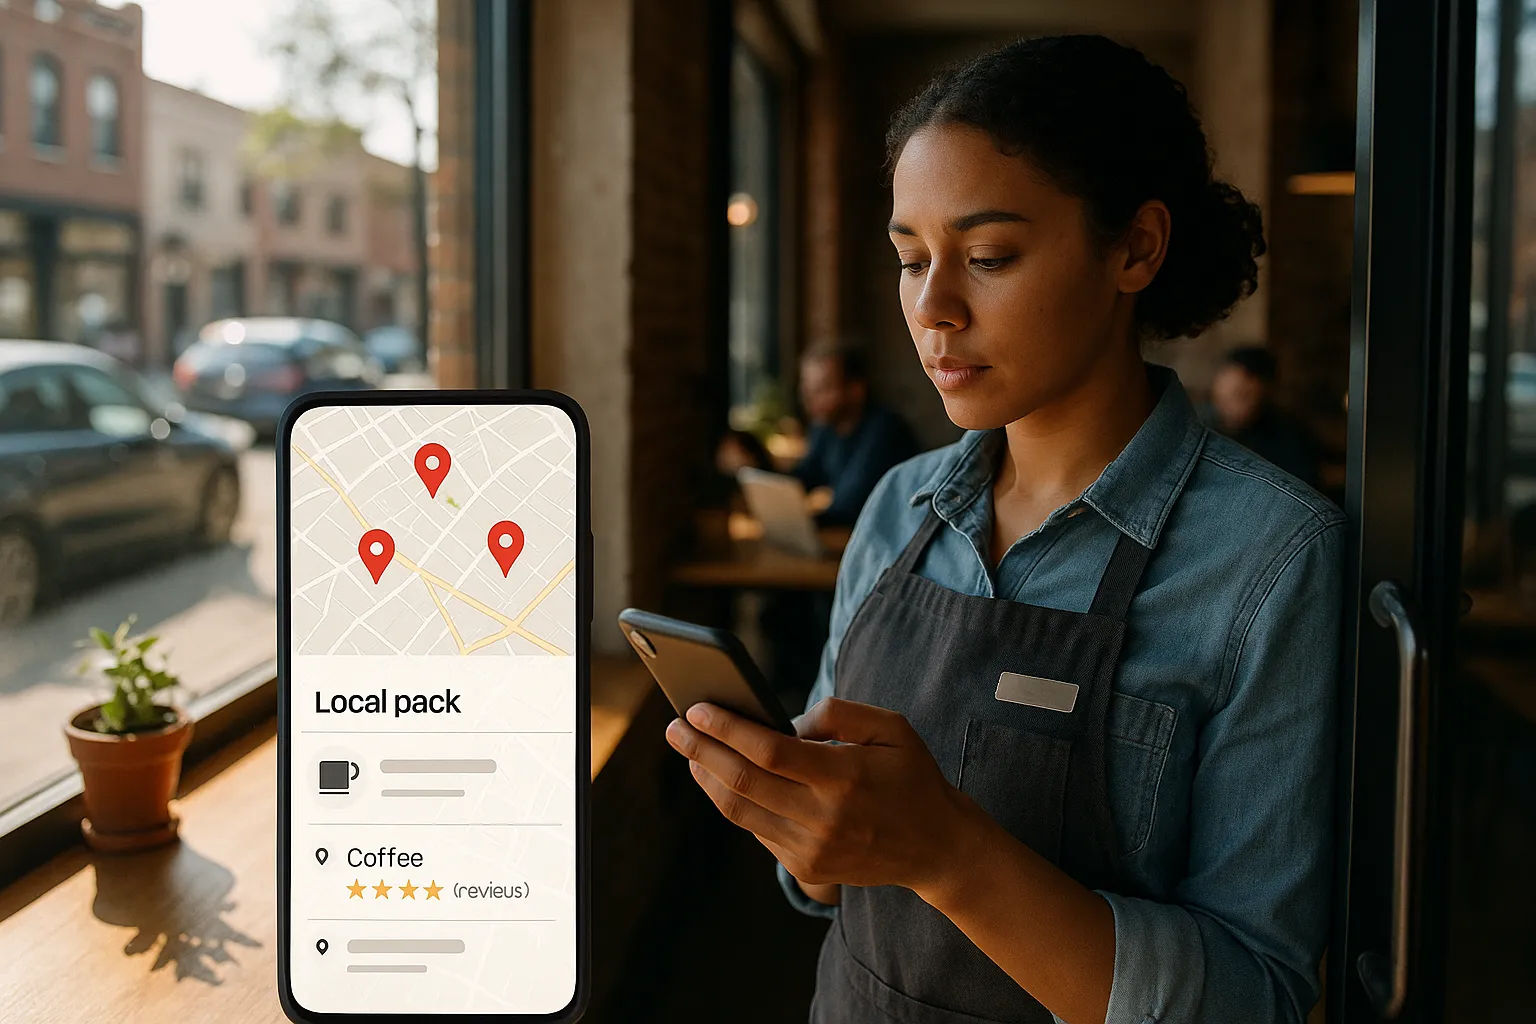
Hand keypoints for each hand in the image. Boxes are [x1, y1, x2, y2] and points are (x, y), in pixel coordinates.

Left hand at [664, 697, 980, 897]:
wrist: (936, 847)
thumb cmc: (911, 775)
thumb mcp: (890, 727)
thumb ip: (837, 712)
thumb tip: (783, 721)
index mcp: (844, 777)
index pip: (769, 751)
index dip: (726, 728)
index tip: (697, 708)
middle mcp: (823, 817)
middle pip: (743, 781)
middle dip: (700, 750)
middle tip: (674, 726)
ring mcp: (812, 848)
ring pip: (740, 811)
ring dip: (706, 779)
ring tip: (689, 750)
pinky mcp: (806, 867)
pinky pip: (756, 830)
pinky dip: (731, 801)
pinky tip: (718, 778)